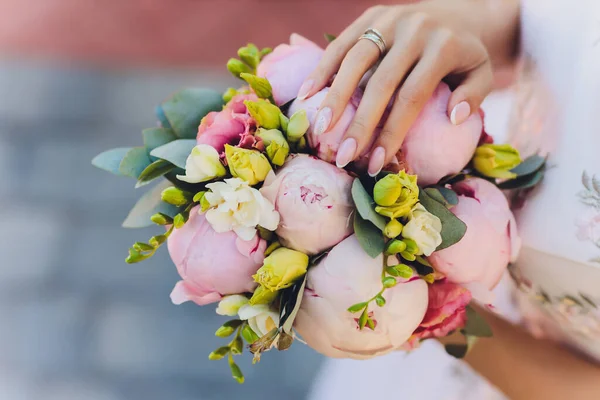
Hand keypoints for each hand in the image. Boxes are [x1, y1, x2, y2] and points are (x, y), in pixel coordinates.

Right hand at [298, 3, 492, 174]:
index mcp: (443, 46)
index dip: (392, 132)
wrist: (455, 12)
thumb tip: (454, 118)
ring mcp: (390, 19)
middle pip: (381, 82)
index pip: (412, 96)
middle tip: (343, 156)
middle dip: (360, 122)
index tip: (376, 163)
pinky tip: (307, 94)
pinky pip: (342, 42)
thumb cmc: (464, 56)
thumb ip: (474, 95)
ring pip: (355, 59)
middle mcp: (414, 29)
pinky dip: (322, 68)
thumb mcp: (482, 73)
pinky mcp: (371, 15)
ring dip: (334, 95)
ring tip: (319, 127)